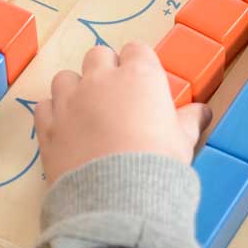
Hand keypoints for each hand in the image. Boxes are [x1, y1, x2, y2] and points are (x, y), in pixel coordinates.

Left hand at [35, 42, 209, 182]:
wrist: (118, 197)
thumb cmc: (158, 164)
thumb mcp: (183, 141)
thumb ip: (190, 121)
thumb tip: (202, 112)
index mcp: (140, 76)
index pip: (137, 50)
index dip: (140, 66)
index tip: (143, 85)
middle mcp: (101, 79)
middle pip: (99, 55)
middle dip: (106, 70)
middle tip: (116, 98)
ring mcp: (70, 100)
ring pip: (66, 77)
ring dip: (75, 89)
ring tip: (86, 113)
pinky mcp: (49, 125)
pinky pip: (44, 106)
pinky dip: (53, 114)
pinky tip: (66, 130)